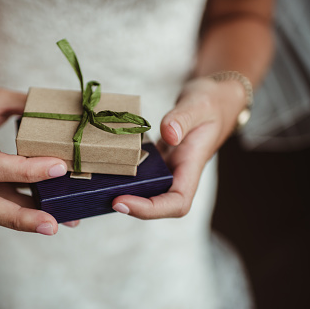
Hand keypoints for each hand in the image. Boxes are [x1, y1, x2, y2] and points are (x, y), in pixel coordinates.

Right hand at [0, 87, 68, 234]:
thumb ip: (26, 106)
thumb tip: (62, 115)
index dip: (25, 170)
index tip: (59, 167)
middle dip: (19, 218)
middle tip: (52, 224)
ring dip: (26, 221)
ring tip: (62, 222)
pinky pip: (2, 204)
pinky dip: (27, 211)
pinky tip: (54, 212)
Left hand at [111, 77, 245, 218]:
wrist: (213, 99)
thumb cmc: (211, 103)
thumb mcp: (199, 104)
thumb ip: (183, 118)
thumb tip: (169, 135)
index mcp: (193, 167)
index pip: (177, 203)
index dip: (150, 209)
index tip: (122, 201)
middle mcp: (178, 173)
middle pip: (158, 204)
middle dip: (131, 206)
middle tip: (102, 195)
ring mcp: (166, 168)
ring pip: (145, 190)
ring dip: (124, 191)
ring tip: (96, 183)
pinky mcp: (156, 159)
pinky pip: (138, 172)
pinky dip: (122, 171)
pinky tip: (102, 162)